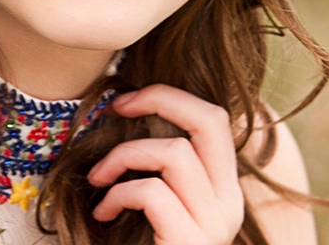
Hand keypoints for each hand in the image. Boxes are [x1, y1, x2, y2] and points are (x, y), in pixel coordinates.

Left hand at [86, 84, 243, 244]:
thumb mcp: (162, 202)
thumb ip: (162, 169)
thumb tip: (129, 111)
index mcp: (222, 189)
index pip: (214, 119)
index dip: (170, 96)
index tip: (126, 100)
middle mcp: (229, 204)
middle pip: (210, 120)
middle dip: (160, 98)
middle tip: (118, 105)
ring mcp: (215, 225)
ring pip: (174, 153)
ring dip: (123, 156)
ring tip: (99, 179)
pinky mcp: (192, 244)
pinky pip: (151, 193)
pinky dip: (117, 194)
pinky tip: (103, 214)